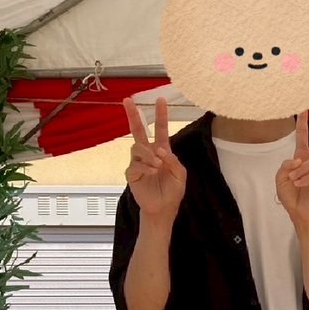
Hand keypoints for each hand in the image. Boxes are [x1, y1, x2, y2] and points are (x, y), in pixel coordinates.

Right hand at [125, 98, 186, 219]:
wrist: (163, 209)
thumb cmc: (172, 192)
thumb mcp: (180, 175)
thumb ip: (173, 161)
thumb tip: (160, 151)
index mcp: (161, 151)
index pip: (159, 129)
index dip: (160, 115)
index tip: (160, 99)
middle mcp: (148, 153)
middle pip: (138, 130)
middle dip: (133, 115)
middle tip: (128, 100)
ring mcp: (138, 162)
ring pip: (137, 147)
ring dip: (148, 154)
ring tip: (157, 165)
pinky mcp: (132, 173)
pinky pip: (134, 164)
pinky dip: (145, 167)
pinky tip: (152, 172)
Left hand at [276, 111, 308, 225]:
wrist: (298, 212)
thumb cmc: (290, 195)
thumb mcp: (280, 178)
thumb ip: (285, 166)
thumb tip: (298, 160)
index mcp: (303, 157)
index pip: (303, 137)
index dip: (303, 123)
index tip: (304, 109)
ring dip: (301, 170)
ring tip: (294, 180)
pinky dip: (306, 179)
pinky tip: (299, 184)